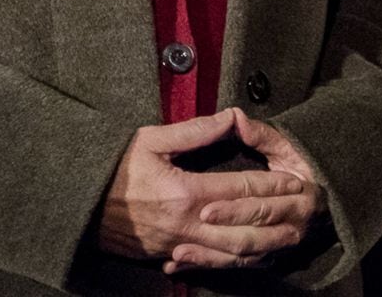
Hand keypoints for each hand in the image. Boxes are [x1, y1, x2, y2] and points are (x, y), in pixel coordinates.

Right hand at [98, 108, 310, 265]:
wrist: (77, 204)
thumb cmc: (113, 167)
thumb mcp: (150, 139)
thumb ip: (194, 131)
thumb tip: (230, 117)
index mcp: (184, 192)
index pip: (241, 188)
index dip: (272, 185)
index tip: (296, 181)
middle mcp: (186, 224)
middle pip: (245, 229)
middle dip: (278, 221)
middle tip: (304, 214)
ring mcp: (177, 245)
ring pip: (232, 254)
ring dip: (265, 248)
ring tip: (288, 239)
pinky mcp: (168, 256)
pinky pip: (211, 264)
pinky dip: (237, 262)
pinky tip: (253, 256)